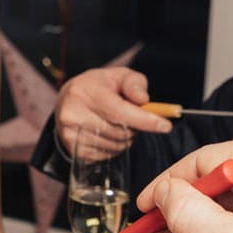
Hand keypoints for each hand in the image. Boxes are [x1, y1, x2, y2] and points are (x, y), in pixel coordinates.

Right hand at [56, 67, 171, 161]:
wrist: (67, 100)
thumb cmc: (99, 87)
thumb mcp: (119, 76)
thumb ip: (135, 84)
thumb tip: (144, 100)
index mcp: (86, 92)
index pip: (120, 112)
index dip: (145, 120)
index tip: (165, 126)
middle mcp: (73, 114)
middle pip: (121, 132)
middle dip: (137, 128)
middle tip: (137, 119)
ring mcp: (70, 134)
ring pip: (116, 146)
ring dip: (127, 139)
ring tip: (120, 124)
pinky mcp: (73, 150)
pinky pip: (106, 155)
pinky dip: (115, 147)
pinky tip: (109, 134)